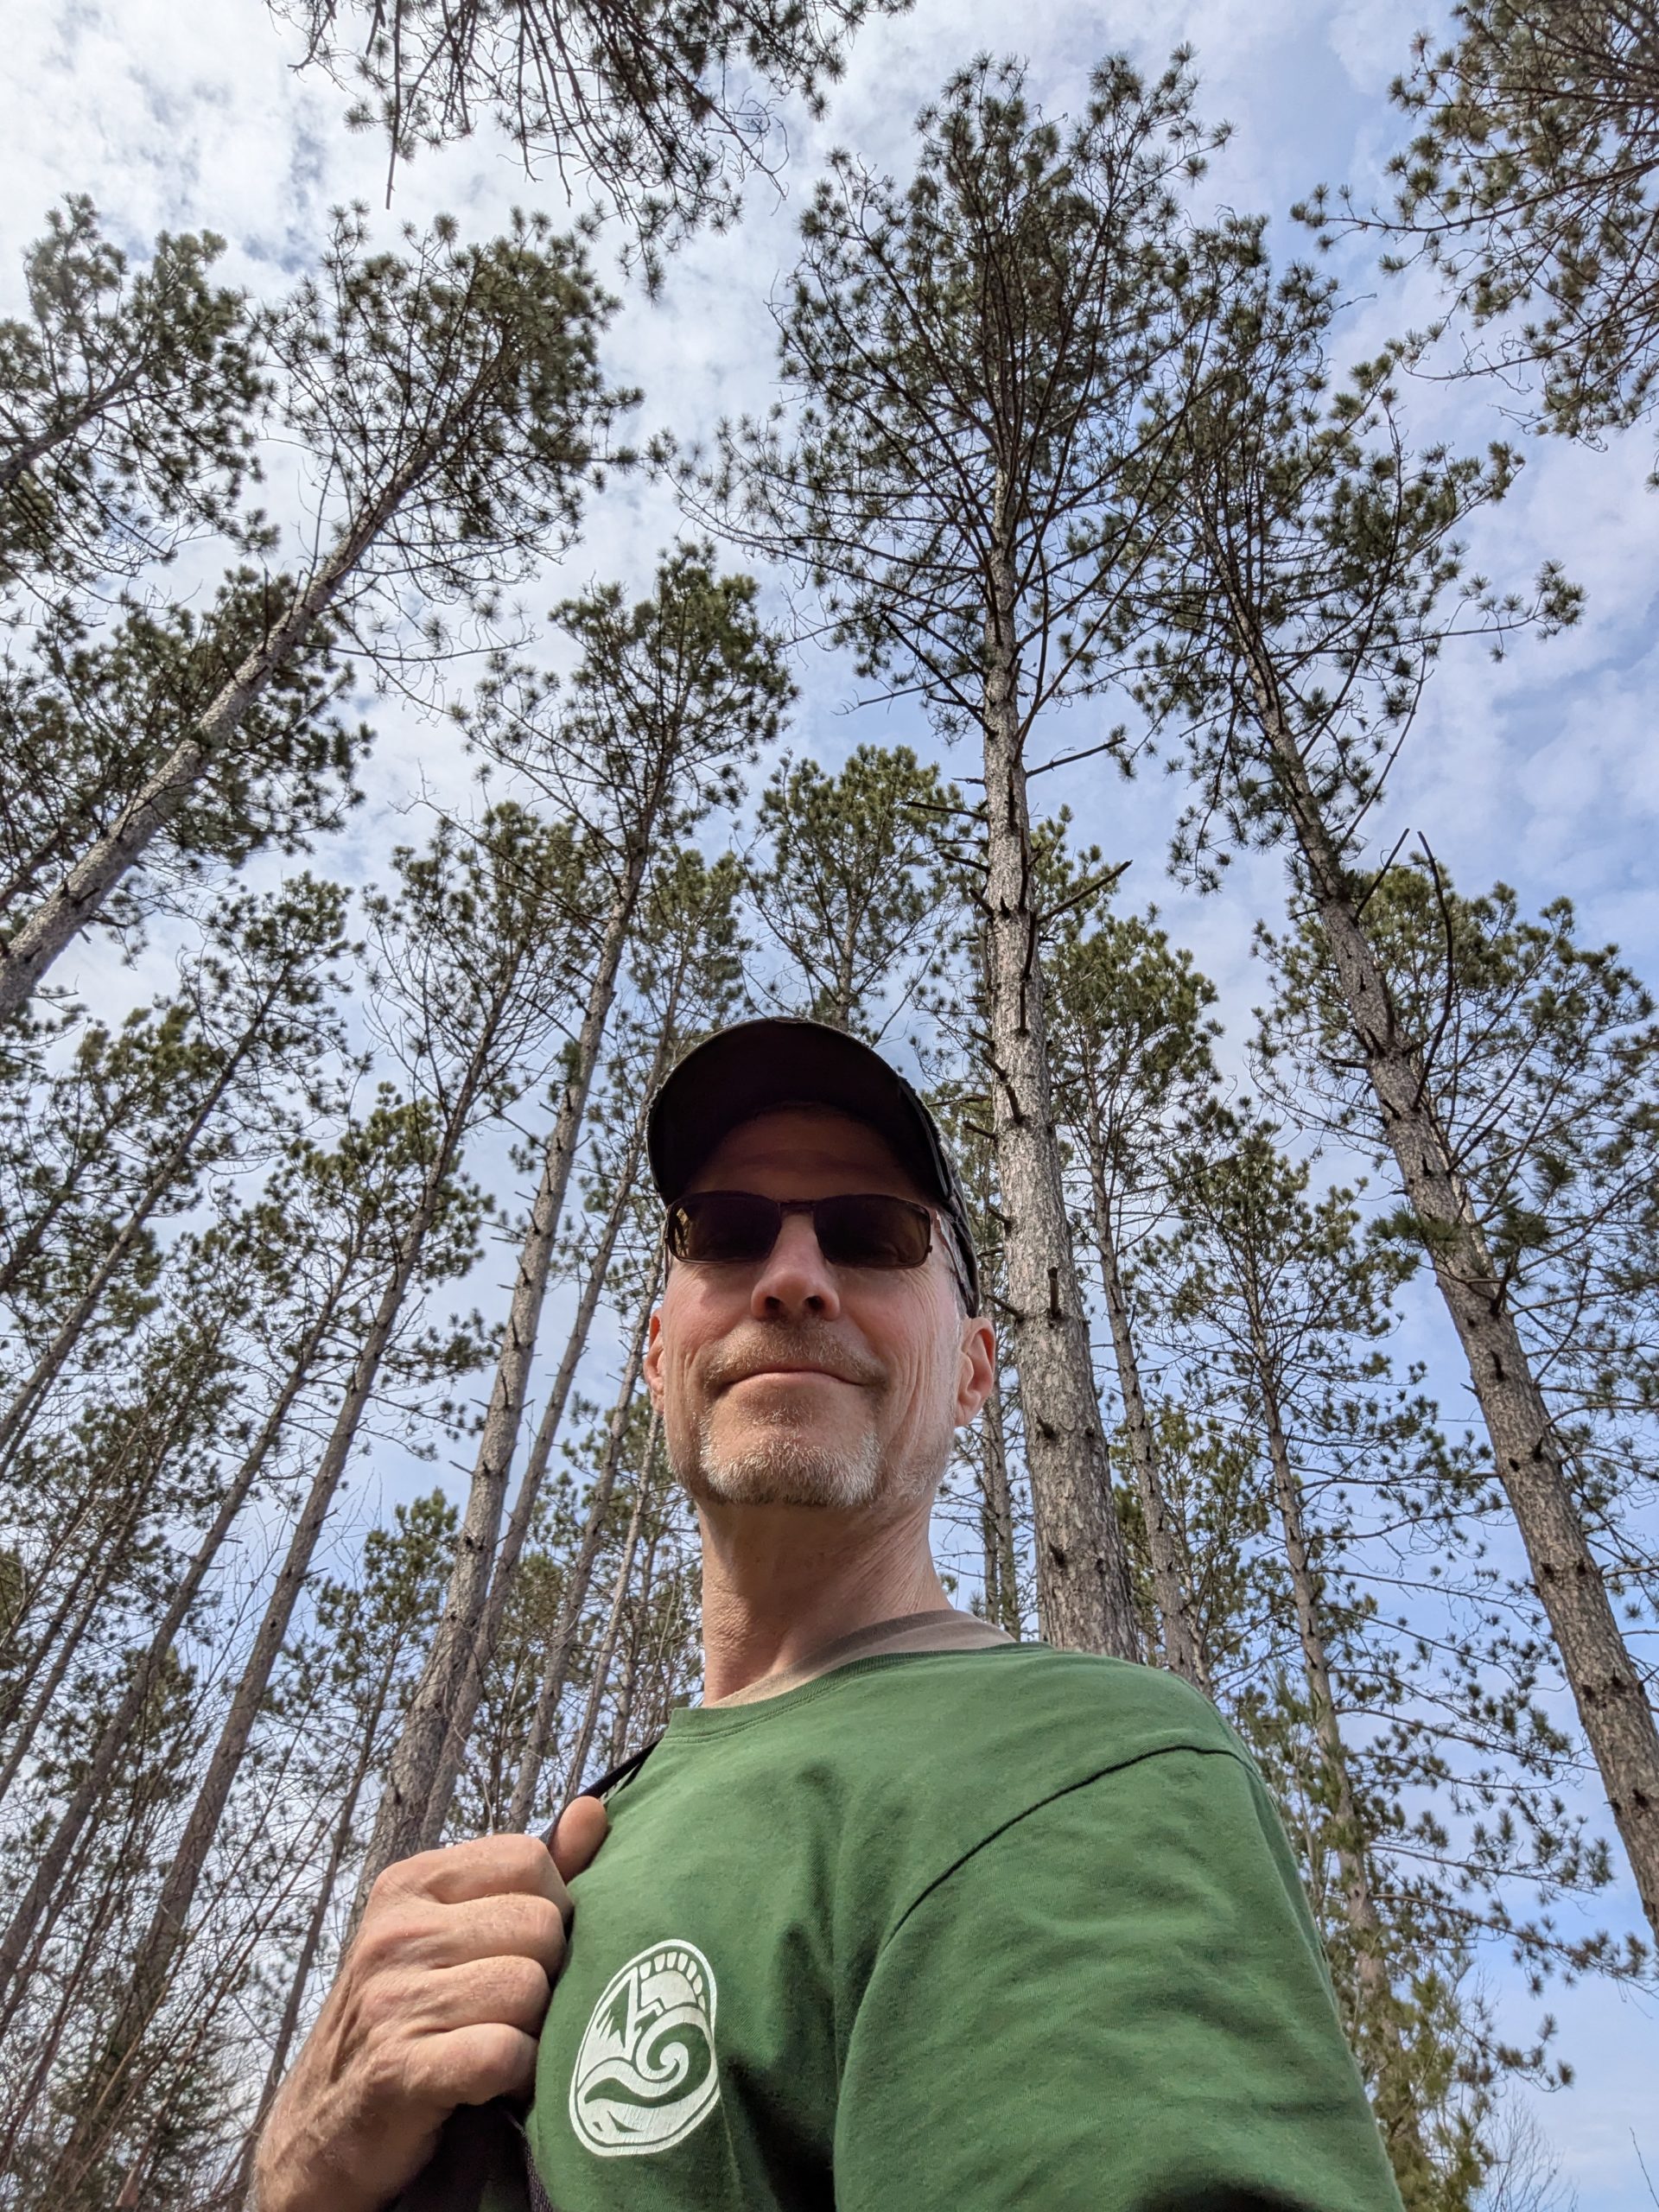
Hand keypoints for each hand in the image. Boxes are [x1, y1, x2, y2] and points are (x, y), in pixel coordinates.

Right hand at [252, 1797, 608, 2211]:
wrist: (322, 2135)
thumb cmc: (406, 2020)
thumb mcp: (454, 1933)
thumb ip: (529, 1876)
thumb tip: (593, 1811)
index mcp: (411, 1883)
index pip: (531, 1859)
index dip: (549, 1910)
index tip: (520, 1953)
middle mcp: (395, 1932)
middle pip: (542, 1925)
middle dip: (545, 1974)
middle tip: (508, 2011)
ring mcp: (391, 2000)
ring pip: (530, 1989)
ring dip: (531, 2031)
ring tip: (498, 2045)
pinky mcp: (398, 2072)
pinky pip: (503, 2053)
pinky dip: (515, 2077)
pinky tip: (491, 2084)